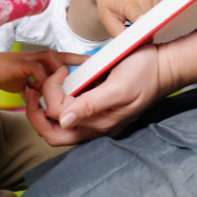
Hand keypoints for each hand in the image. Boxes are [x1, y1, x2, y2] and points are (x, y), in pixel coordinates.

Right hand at [0, 49, 87, 93]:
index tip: (93, 65)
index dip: (78, 60)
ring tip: (63, 82)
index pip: (63, 58)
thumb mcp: (25, 81)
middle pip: (61, 55)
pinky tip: (43, 87)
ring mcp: (28, 60)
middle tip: (90, 71)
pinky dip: (42, 78)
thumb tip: (47, 96)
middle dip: (76, 63)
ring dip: (58, 71)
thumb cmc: (3, 74)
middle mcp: (36, 57)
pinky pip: (36, 68)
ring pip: (51, 58)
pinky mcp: (19, 65)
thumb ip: (38, 86)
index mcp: (39, 61)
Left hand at [25, 45, 161, 145]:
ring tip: (43, 82)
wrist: (164, 65)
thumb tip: (64, 120)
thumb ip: (90, 105)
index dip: (48, 97)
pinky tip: (59, 80)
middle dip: (36, 111)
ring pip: (57, 122)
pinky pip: (69, 109)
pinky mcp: (95, 106)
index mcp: (99, 124)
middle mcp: (94, 125)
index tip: (58, 73)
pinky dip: (58, 96)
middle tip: (33, 87)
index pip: (57, 121)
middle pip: (52, 131)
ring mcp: (94, 116)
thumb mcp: (118, 88)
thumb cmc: (145, 74)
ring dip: (44, 104)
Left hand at [70, 0, 163, 40]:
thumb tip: (133, 44)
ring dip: (149, 21)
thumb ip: (118, 32)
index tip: (148, 32)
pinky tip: (140, 10)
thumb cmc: (107, 4)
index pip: (137, 14)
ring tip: (134, 17)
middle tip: (134, 30)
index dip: (142, 23)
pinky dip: (151, 14)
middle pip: (150, 20)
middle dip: (145, 28)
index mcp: (128, 0)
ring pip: (157, 16)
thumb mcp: (106, 19)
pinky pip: (159, 9)